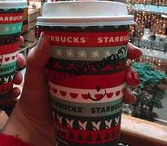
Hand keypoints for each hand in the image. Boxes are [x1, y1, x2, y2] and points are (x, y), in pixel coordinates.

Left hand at [0, 26, 25, 127]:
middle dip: (19, 58)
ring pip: (12, 74)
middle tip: (19, 61)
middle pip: (10, 59)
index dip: (11, 41)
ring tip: (17, 78)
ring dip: (19, 74)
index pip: (0, 44)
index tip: (19, 39)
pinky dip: (14, 91)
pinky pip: (8, 92)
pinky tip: (14, 91)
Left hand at [3, 35, 141, 145]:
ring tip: (131, 80)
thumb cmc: (32, 99)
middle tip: (134, 57)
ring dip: (128, 75)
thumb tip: (45, 37)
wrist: (34, 129)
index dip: (108, 39)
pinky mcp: (94, 104)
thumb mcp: (33, 76)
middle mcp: (83, 71)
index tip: (121, 39)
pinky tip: (128, 98)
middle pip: (109, 59)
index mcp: (71, 60)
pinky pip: (113, 97)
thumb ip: (36, 59)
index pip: (92, 44)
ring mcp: (90, 88)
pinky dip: (124, 96)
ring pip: (115, 77)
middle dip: (125, 56)